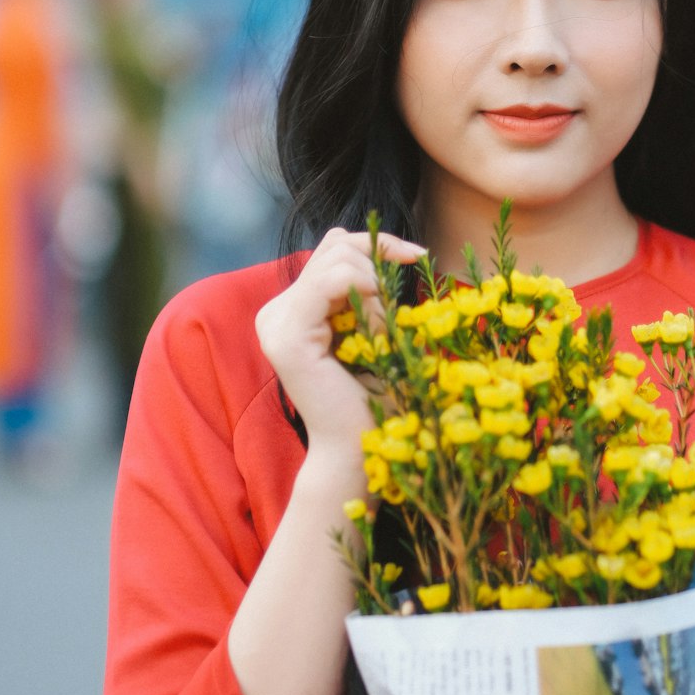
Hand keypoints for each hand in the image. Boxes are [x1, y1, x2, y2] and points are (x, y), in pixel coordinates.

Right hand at [255, 226, 425, 460]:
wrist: (359, 451)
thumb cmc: (375, 397)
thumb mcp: (376, 328)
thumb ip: (371, 289)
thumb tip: (399, 249)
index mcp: (293, 308)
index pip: (334, 246)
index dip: (379, 243)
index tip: (418, 256)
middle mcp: (276, 310)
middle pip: (337, 245)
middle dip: (380, 267)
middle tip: (397, 314)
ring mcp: (276, 321)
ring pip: (338, 259)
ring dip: (377, 290)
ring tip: (382, 335)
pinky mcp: (287, 336)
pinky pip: (334, 281)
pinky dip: (367, 295)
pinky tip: (376, 330)